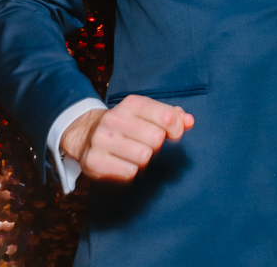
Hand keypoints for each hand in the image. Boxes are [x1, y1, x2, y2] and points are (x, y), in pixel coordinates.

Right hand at [60, 95, 193, 181]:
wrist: (86, 135)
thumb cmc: (128, 125)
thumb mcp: (148, 113)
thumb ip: (172, 115)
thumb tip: (190, 121)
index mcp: (131, 104)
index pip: (166, 116)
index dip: (176, 128)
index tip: (173, 134)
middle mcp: (114, 119)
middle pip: (156, 139)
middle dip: (157, 145)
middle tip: (148, 144)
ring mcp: (101, 140)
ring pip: (144, 156)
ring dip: (145, 159)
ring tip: (135, 153)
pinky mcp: (93, 161)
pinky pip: (129, 172)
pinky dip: (132, 171)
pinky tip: (124, 163)